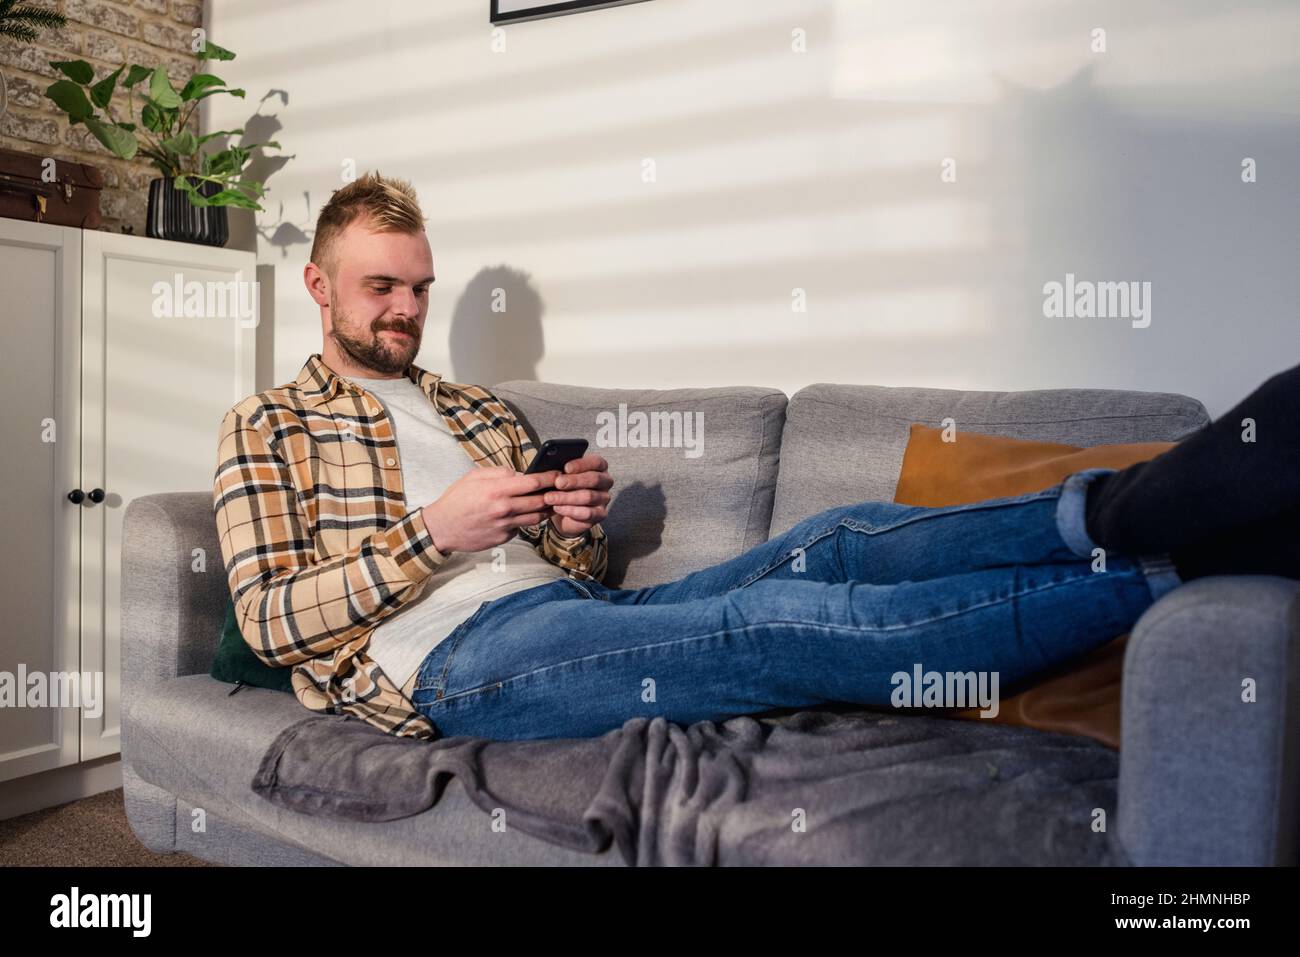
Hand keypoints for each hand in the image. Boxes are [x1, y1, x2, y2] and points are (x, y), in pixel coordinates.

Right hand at [420, 465, 559, 554]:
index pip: (533, 483)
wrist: (442, 527)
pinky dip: (524, 521)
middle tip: (559, 490)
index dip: (550, 478)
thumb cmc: (457, 499)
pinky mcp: (503, 538)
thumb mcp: (474, 476)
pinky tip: (520, 516)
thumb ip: (500, 472)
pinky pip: (521, 528)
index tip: (558, 474)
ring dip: (544, 510)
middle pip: (541, 501)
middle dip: (553, 495)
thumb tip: (520, 474)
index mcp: (497, 489)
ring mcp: (505, 526)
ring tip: (547, 503)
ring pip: (536, 518)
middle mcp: (504, 508)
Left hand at [542, 454, 612, 537]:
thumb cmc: (564, 487)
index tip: (566, 468)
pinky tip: (557, 508)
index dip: (581, 465)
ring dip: (567, 497)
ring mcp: (604, 498)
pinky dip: (570, 510)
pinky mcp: (600, 514)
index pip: (596, 462)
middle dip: (574, 481)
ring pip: (589, 496)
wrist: (563, 511)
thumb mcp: (562, 475)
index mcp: (599, 467)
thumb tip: (554, 465)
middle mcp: (605, 482)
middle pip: (594, 479)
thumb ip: (562, 469)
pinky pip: (587, 513)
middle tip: (557, 483)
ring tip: (550, 498)